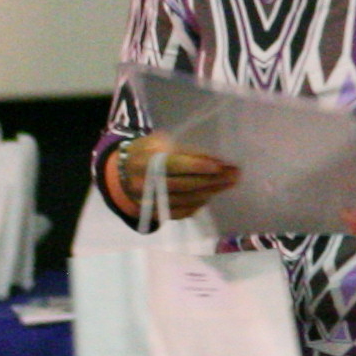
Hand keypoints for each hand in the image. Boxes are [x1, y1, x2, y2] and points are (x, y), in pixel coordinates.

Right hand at [113, 136, 241, 223]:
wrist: (121, 171)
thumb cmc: (146, 151)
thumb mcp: (157, 141)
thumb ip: (181, 149)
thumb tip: (212, 157)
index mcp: (144, 160)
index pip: (173, 164)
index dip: (197, 166)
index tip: (219, 165)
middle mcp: (145, 183)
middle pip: (183, 185)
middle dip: (211, 180)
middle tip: (234, 174)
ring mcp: (148, 201)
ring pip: (184, 200)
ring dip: (210, 192)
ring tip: (229, 183)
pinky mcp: (153, 213)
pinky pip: (180, 212)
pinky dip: (198, 204)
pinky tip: (212, 194)